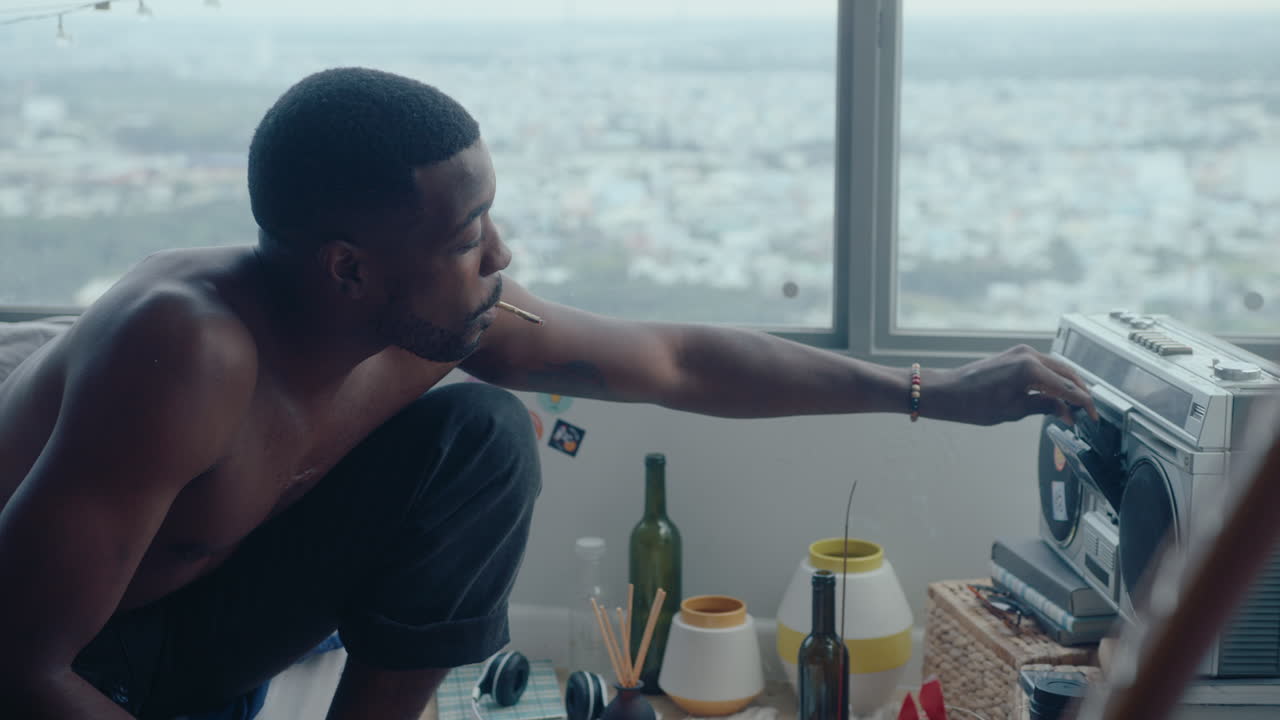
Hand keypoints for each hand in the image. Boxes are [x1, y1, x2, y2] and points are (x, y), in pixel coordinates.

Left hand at [925, 345, 1098, 425]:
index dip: (1083, 404)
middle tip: (1086, 412)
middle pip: (1067, 373)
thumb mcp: (1014, 411)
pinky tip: (1055, 396)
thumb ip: (1045, 407)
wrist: (947, 392)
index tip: (1092, 417)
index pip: (1067, 387)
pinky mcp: (1015, 355)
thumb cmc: (973, 403)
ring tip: (1073, 407)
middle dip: (1079, 393)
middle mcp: (1028, 355)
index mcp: (1030, 368)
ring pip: (1057, 368)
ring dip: (1067, 386)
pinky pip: (1043, 366)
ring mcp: (1021, 352)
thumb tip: (1067, 412)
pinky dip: (1052, 380)